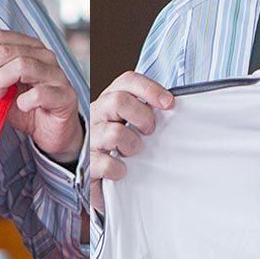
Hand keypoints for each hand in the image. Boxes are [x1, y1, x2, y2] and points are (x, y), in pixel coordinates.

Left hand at [0, 30, 83, 164]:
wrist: (52, 132)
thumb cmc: (26, 107)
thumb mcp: (1, 88)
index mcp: (29, 48)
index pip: (0, 36)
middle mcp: (44, 56)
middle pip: (7, 50)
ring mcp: (56, 75)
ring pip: (22, 65)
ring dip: (0, 80)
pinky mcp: (65, 96)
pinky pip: (40, 93)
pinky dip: (25, 101)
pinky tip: (21, 106)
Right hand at [87, 71, 173, 211]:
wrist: (92, 176)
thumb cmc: (117, 148)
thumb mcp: (129, 125)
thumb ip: (144, 113)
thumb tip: (172, 107)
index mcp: (109, 103)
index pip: (127, 82)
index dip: (150, 89)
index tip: (168, 103)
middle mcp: (96, 116)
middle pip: (118, 100)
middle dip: (143, 116)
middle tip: (149, 131)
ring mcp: (89, 139)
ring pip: (115, 133)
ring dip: (132, 145)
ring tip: (132, 153)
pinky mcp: (87, 164)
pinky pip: (108, 164)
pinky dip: (119, 170)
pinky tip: (121, 171)